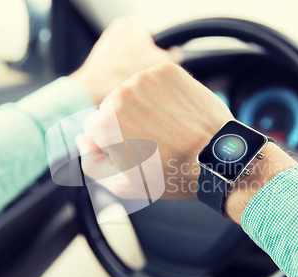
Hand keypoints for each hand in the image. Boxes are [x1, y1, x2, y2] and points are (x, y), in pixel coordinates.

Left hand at [70, 15, 182, 103]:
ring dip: (132, 67)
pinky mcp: (98, 55)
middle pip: (141, 47)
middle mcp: (118, 27)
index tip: (155, 66)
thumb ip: (173, 55)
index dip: (158, 54)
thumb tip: (176, 54)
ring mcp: (106, 41)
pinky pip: (116, 64)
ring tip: (131, 80)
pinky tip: (121, 82)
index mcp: (134, 23)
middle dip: (144, 60)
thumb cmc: (126, 72)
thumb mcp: (160, 63)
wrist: (95, 87)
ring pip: (129, 57)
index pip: (155, 38)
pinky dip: (120, 72)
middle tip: (145, 76)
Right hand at [76, 62, 232, 199]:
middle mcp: (120, 94)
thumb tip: (82, 138)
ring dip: (143, 106)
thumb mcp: (122, 185)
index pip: (94, 126)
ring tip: (166, 127)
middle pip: (112, 106)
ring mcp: (145, 78)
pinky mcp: (167, 70)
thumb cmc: (170, 174)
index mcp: (103, 123)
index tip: (133, 150)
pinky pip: (154, 81)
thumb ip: (91, 162)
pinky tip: (175, 113)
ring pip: (133, 91)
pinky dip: (162, 94)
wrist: (215, 157)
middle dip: (126, 122)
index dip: (112, 142)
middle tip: (152, 141)